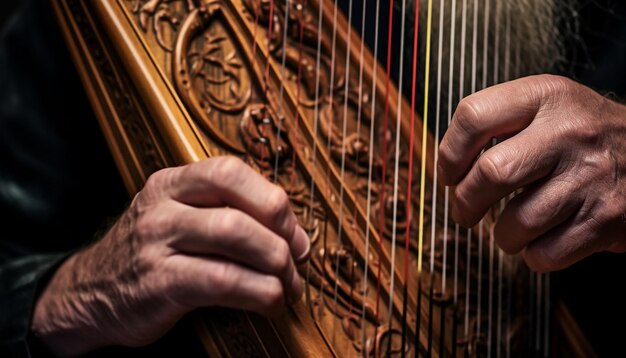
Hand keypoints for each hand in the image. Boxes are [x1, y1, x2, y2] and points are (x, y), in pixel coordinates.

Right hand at [31, 156, 309, 354]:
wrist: (88, 294)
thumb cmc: (149, 256)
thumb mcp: (179, 219)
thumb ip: (227, 215)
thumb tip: (295, 234)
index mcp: (171, 183)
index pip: (231, 171)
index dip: (273, 199)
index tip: (294, 231)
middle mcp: (162, 206)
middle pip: (239, 207)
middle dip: (282, 238)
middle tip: (297, 261)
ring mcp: (156, 243)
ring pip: (235, 237)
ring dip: (276, 266)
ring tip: (288, 287)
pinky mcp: (158, 283)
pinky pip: (222, 280)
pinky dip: (259, 292)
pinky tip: (269, 303)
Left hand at [439, 75, 625, 271]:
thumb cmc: (583, 134)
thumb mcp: (547, 106)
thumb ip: (498, 124)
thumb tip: (445, 167)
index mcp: (545, 96)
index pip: (473, 116)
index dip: (448, 153)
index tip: (448, 174)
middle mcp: (569, 131)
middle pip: (491, 173)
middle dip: (465, 202)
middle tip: (464, 211)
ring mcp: (590, 176)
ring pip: (517, 222)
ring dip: (502, 235)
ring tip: (510, 228)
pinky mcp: (606, 219)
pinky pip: (545, 253)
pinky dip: (533, 255)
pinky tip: (541, 239)